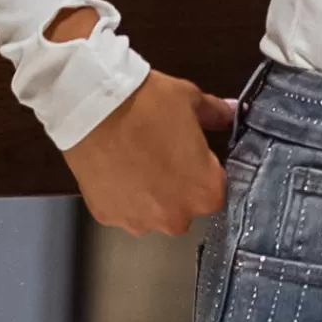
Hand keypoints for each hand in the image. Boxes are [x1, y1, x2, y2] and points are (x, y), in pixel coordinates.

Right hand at [48, 6, 233, 234]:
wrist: (92, 105)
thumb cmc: (146, 104)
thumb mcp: (189, 100)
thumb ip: (214, 113)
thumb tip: (229, 113)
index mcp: (206, 192)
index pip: (214, 189)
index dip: (202, 170)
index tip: (189, 154)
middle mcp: (176, 217)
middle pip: (183, 207)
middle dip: (175, 187)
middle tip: (159, 155)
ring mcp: (140, 222)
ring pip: (151, 213)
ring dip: (147, 195)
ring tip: (133, 162)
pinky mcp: (108, 217)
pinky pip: (120, 210)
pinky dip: (119, 195)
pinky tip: (113, 169)